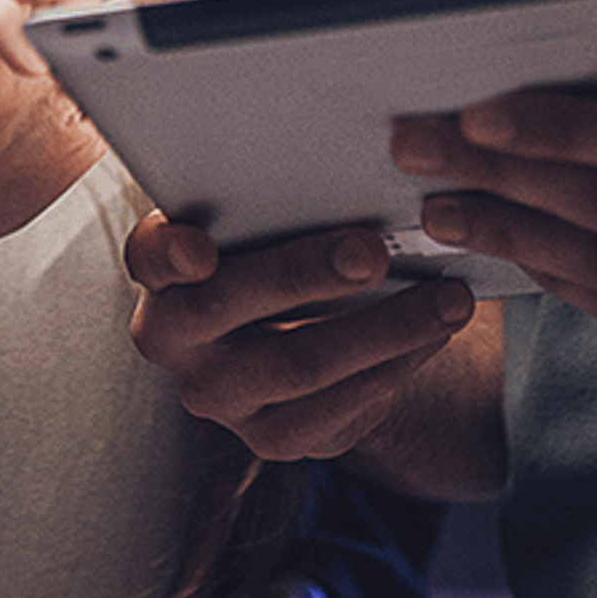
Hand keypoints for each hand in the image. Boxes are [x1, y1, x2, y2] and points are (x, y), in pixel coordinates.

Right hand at [0, 0, 195, 287]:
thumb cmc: (4, 173)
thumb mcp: (90, 133)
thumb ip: (129, 86)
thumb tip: (184, 33)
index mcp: (61, 23)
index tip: (188, 8)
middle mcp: (18, 12)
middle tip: (147, 9)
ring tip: (85, 45)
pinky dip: (3, 29)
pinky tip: (36, 72)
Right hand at [127, 214, 480, 466]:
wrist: (292, 333)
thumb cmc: (277, 248)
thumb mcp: (263, 218)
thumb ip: (272, 197)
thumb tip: (339, 158)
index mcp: (162, 269)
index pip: (149, 253)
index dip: (169, 251)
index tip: (198, 247)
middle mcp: (174, 337)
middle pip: (230, 305)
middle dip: (306, 274)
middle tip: (372, 251)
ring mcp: (218, 395)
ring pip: (299, 363)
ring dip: (382, 328)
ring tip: (447, 298)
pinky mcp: (270, 439)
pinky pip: (336, 409)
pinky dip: (394, 367)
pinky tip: (436, 335)